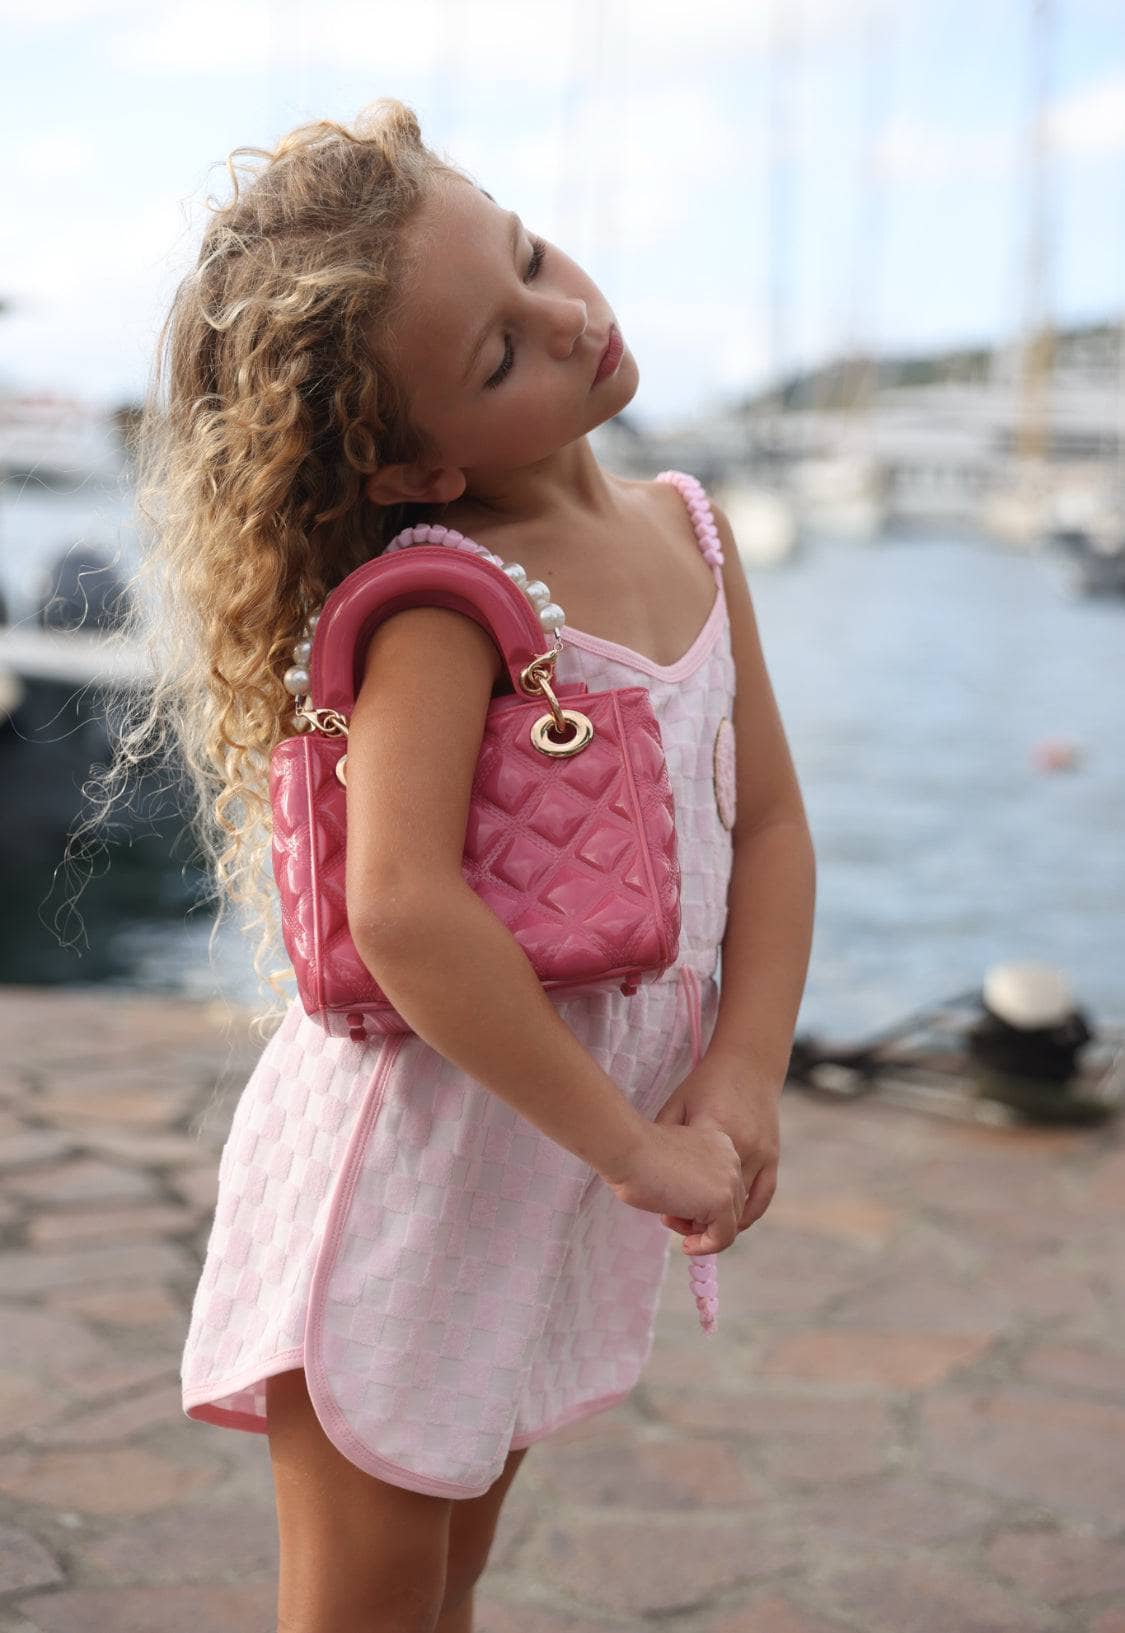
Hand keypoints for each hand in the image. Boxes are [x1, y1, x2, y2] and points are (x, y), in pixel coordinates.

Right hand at [602, 1119, 747, 1255]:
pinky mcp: (722, 1201)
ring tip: (670, 1221)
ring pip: (727, 1223)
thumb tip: (701, 1217)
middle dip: (699, 1218)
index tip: (674, 1207)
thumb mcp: (675, 1166)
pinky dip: (705, 1247)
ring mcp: (729, 1180)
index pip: (723, 1188)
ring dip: (698, 1231)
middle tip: (670, 1217)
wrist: (626, 1149)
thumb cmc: (637, 1157)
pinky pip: (724, 1238)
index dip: (699, 1205)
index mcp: (720, 1145)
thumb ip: (693, 1182)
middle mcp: (731, 1159)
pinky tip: (686, 1245)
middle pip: (729, 1206)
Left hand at [652, 1054, 780, 1248]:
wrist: (747, 1065)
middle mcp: (743, 1147)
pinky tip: (729, 1221)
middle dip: (701, 1223)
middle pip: (723, 1205)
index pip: (700, 1190)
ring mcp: (762, 1153)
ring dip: (725, 1224)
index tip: (666, 1220)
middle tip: (679, 1224)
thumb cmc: (704, 1084)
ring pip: (745, 1206)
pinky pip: (763, 1195)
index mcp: (715, 1134)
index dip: (683, 1215)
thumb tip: (646, 1171)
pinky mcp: (772, 1155)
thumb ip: (665, 1136)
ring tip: (702, 1227)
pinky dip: (747, 1213)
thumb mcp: (677, 1105)